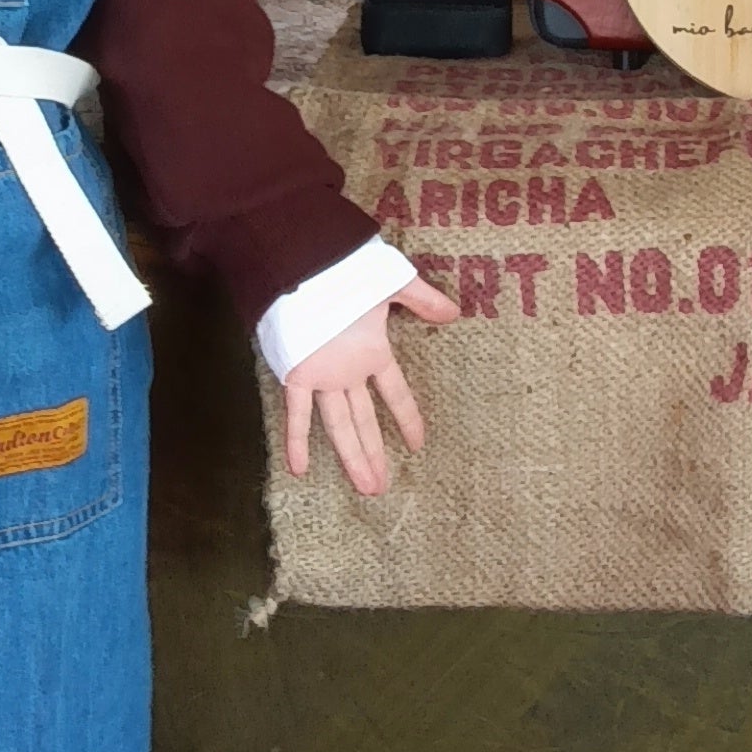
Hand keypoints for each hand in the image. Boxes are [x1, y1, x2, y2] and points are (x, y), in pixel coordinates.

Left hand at [279, 273, 461, 495]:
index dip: (406, 418)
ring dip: (351, 456)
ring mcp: (324, 375)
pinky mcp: (299, 373)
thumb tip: (454, 312)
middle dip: (374, 453)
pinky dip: (298, 440)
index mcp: (371, 352)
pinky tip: (300, 469)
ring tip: (365, 487)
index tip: (418, 443)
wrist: (307, 264)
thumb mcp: (393, 284)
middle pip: (364, 421)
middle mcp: (348, 371)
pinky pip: (298, 413)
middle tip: (382, 487)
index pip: (394, 393)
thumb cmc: (349, 272)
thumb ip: (422, 299)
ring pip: (339, 426)